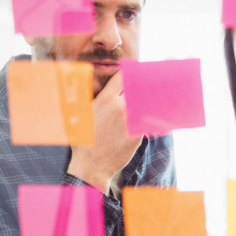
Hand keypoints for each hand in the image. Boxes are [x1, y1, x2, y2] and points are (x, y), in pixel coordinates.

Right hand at [66, 70, 141, 192]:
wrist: (91, 165)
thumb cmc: (83, 139)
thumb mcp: (83, 114)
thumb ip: (95, 97)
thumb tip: (96, 84)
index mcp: (106, 99)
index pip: (123, 77)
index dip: (129, 72)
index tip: (133, 70)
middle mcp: (121, 107)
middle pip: (137, 88)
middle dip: (140, 85)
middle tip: (147, 82)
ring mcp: (131, 121)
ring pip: (143, 103)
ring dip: (146, 100)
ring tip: (153, 97)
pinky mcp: (139, 134)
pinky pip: (146, 120)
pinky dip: (148, 117)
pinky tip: (152, 115)